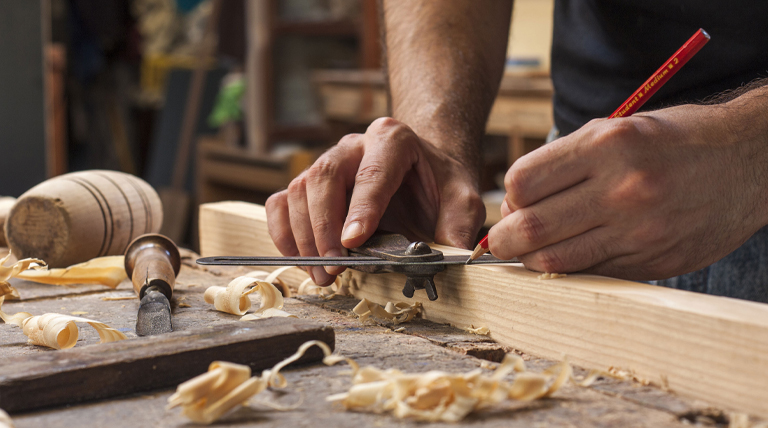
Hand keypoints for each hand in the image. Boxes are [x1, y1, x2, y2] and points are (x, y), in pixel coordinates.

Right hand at [266, 117, 484, 284]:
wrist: (425, 168)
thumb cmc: (441, 183)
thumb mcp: (464, 200)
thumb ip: (460, 226)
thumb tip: (451, 257)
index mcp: (393, 140)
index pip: (372, 173)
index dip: (360, 209)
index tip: (352, 242)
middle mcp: (354, 145)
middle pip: (323, 179)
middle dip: (324, 229)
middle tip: (333, 268)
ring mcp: (327, 161)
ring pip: (298, 192)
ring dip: (303, 238)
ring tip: (322, 275)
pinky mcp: (310, 182)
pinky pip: (282, 202)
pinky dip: (284, 234)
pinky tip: (301, 260)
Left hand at [488, 103, 767, 279]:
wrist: (747, 161)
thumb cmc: (672, 140)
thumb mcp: (617, 128)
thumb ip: (566, 162)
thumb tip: (516, 202)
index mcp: (608, 145)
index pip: (524, 181)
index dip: (510, 196)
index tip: (513, 202)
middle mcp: (623, 188)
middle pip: (532, 227)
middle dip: (504, 239)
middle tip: (502, 240)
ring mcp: (640, 230)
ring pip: (556, 260)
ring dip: (532, 259)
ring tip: (531, 250)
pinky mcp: (654, 261)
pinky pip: (592, 273)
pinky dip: (570, 268)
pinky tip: (571, 255)